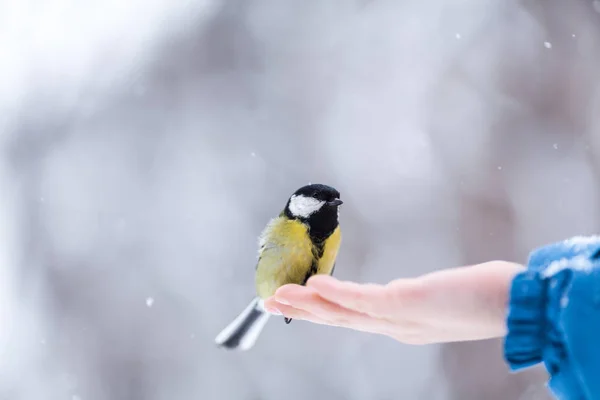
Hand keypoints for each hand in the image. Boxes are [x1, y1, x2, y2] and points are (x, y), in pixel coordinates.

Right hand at [264, 261, 522, 343]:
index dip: (320, 312)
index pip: (351, 318)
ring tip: (279, 296)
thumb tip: (397, 289)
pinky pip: (364, 299)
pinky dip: (336, 292)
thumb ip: (414, 296)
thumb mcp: (440, 297)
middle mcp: (395, 325)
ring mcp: (399, 316)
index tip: (296, 303)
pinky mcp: (407, 303)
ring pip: (344, 312)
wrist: (517, 303)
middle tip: (269, 303)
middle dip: (302, 311)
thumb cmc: (484, 296)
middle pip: (339, 319)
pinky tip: (314, 285)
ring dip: (308, 304)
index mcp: (400, 323)